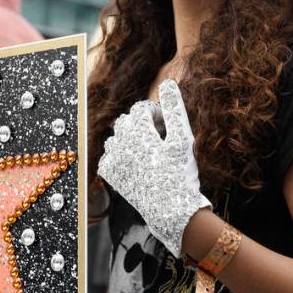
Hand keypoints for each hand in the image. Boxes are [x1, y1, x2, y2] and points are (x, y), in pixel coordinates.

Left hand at [97, 79, 211, 256]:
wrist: (171, 211)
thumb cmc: (181, 174)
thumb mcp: (183, 139)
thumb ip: (175, 108)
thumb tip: (168, 82)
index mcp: (138, 131)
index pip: (142, 108)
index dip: (157, 114)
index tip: (168, 127)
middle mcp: (120, 143)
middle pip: (127, 121)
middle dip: (143, 125)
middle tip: (161, 140)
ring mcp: (113, 159)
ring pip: (116, 136)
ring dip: (131, 139)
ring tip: (149, 152)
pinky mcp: (110, 174)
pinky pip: (109, 154)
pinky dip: (121, 155)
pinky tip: (137, 164)